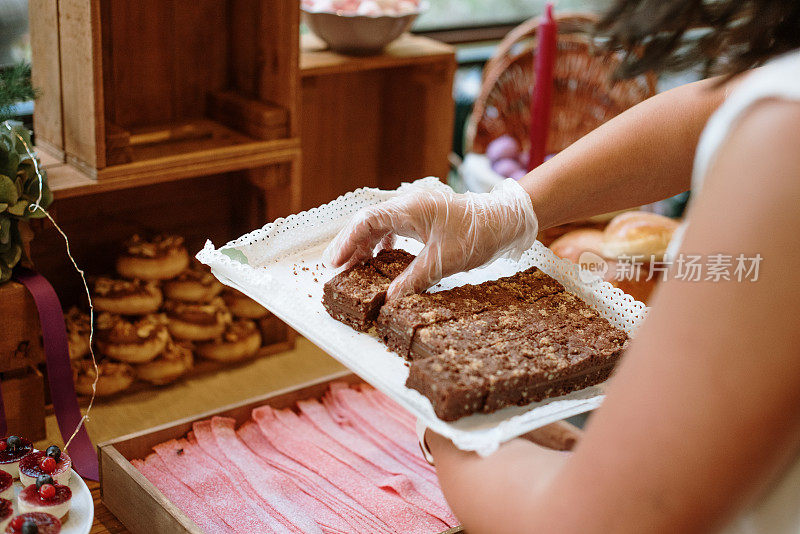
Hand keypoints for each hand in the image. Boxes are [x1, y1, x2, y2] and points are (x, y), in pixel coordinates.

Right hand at [323, 179, 537, 299]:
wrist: (506, 220)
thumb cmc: (477, 235)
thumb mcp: (444, 261)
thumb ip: (413, 280)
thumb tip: (390, 300)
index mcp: (409, 209)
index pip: (366, 221)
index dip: (347, 242)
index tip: (335, 263)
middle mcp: (409, 205)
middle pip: (368, 222)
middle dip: (351, 245)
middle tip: (336, 269)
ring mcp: (417, 210)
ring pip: (380, 225)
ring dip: (366, 245)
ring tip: (355, 267)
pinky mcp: (425, 218)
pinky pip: (395, 228)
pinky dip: (383, 244)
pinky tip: (381, 259)